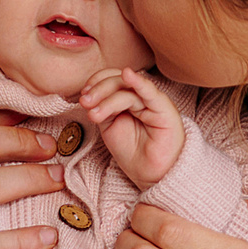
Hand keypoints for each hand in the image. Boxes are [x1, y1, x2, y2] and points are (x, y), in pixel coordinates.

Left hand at [79, 66, 184, 187]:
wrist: (150, 174)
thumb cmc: (132, 151)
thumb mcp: (109, 126)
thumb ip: (102, 108)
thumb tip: (88, 95)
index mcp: (128, 97)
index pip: (112, 78)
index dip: (96, 82)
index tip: (82, 96)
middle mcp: (141, 96)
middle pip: (118, 81)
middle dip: (98, 90)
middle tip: (85, 102)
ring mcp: (153, 101)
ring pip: (128, 89)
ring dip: (107, 99)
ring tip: (94, 114)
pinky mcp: (164, 109)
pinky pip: (151, 93)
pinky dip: (139, 82)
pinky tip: (128, 75)